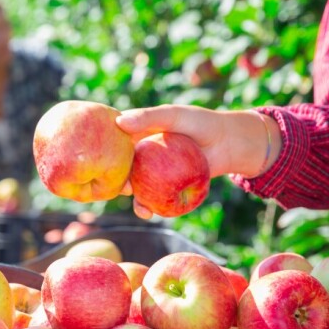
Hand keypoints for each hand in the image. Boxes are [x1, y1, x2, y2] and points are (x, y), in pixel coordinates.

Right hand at [115, 105, 279, 218]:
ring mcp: (153, 172)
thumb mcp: (173, 115)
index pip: (115, 143)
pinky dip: (149, 206)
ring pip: (136, 186)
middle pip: (122, 169)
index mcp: (138, 134)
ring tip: (136, 201)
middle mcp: (142, 154)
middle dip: (117, 181)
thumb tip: (119, 122)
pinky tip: (150, 212)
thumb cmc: (200, 123)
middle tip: (121, 186)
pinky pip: (153, 198)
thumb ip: (148, 117)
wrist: (228, 143)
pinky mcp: (166, 187)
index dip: (104, 152)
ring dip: (132, 198)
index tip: (100, 160)